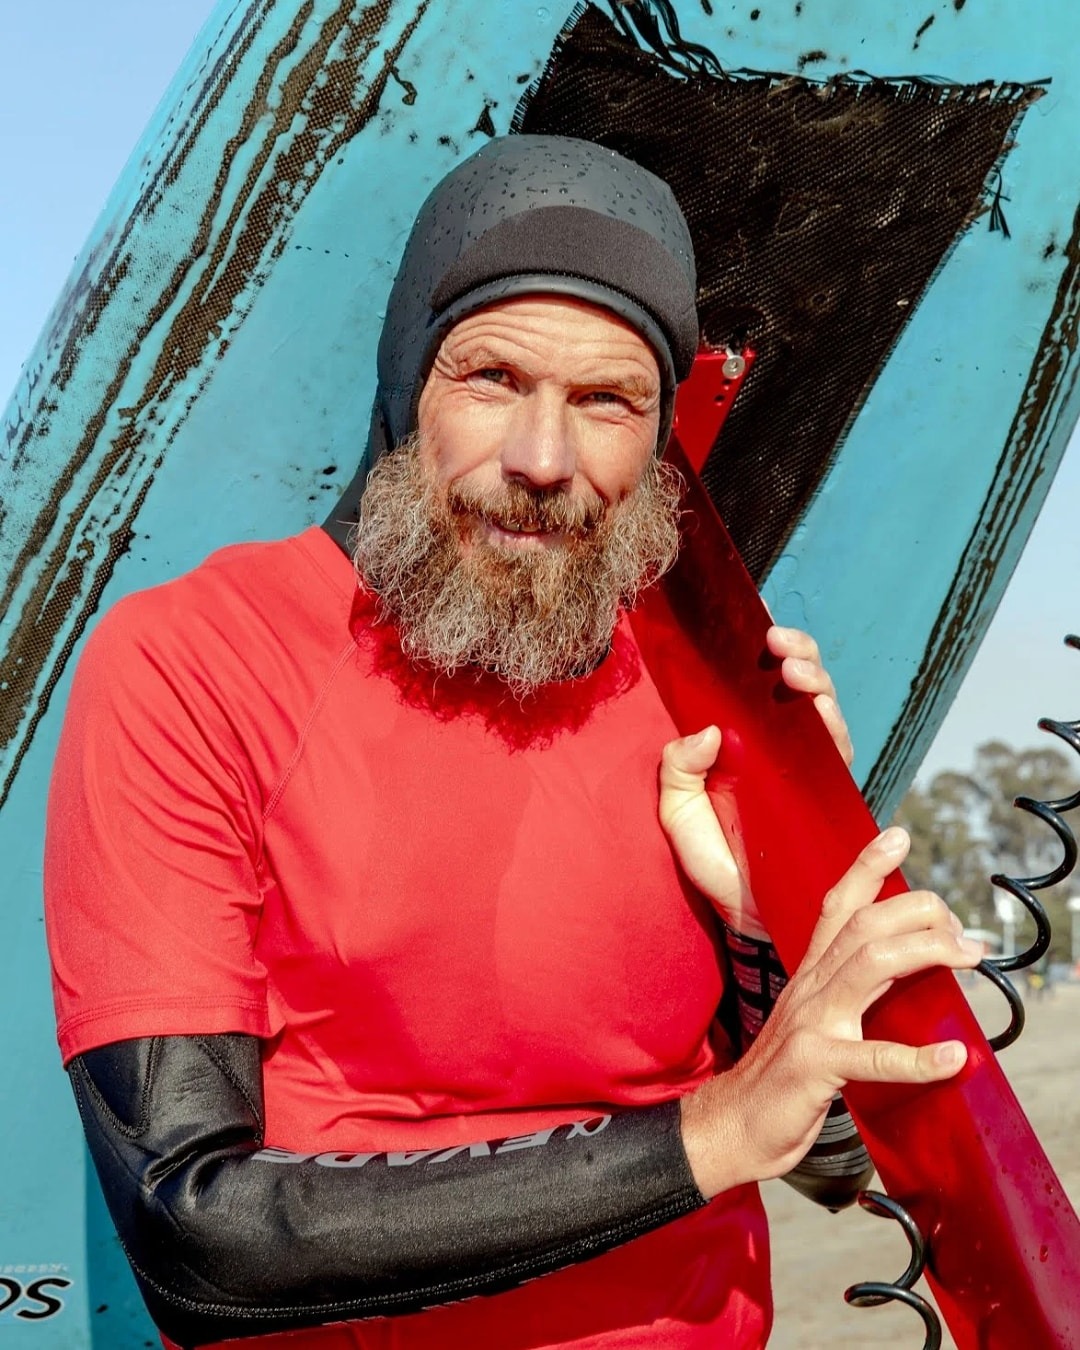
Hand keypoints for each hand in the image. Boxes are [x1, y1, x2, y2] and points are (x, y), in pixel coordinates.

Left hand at [658, 625, 849, 936]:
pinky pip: (840, 754)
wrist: (749, 918)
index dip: (765, 652)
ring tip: (793, 670)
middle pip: (801, 687)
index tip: (754, 628)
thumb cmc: (715, 862)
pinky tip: (819, 711)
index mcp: (746, 744)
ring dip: (813, 682)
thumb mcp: (679, 814)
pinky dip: (832, 727)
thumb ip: (678, 771)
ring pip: (824, 711)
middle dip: (796, 655)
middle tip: (776, 642)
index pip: (760, 686)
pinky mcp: (831, 796)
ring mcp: (811, 771)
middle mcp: (783, 750)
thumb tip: (706, 732)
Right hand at [679, 828, 983, 1198]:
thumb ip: (846, 994)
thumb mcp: (811, 1021)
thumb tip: (897, 975)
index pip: (837, 906)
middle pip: (864, 924)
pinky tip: (950, 1057)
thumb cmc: (779, 1078)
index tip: (897, 837)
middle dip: (919, 910)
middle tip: (964, 927)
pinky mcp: (815, 1066)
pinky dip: (916, 1058)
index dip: (866, 868)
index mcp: (809, 975)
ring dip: (926, 952)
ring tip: (969, 956)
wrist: (732, 1124)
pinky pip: (871, 1058)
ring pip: (869, 965)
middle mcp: (809, 987)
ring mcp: (810, 1023)